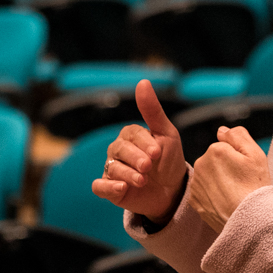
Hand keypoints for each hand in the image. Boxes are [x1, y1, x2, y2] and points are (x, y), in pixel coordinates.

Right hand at [91, 79, 186, 222]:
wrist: (173, 191)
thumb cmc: (169, 160)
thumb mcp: (167, 134)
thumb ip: (152, 110)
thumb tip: (142, 82)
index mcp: (130, 136)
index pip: (132, 134)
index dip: (144, 143)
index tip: (158, 152)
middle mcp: (118, 151)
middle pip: (119, 150)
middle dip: (135, 158)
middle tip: (149, 166)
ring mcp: (113, 170)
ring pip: (112, 168)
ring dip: (127, 174)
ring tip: (143, 180)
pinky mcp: (110, 189)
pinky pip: (99, 186)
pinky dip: (107, 187)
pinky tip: (121, 188)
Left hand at [188, 125, 271, 231]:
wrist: (250, 219)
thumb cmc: (255, 187)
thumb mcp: (256, 154)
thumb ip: (238, 135)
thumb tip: (221, 131)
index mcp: (215, 150)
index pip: (225, 146)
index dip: (237, 157)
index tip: (245, 170)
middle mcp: (200, 164)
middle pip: (214, 159)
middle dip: (225, 167)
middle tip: (240, 182)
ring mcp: (196, 183)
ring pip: (208, 175)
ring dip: (217, 180)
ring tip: (233, 193)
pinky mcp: (194, 199)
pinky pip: (203, 191)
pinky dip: (211, 194)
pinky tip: (224, 201)